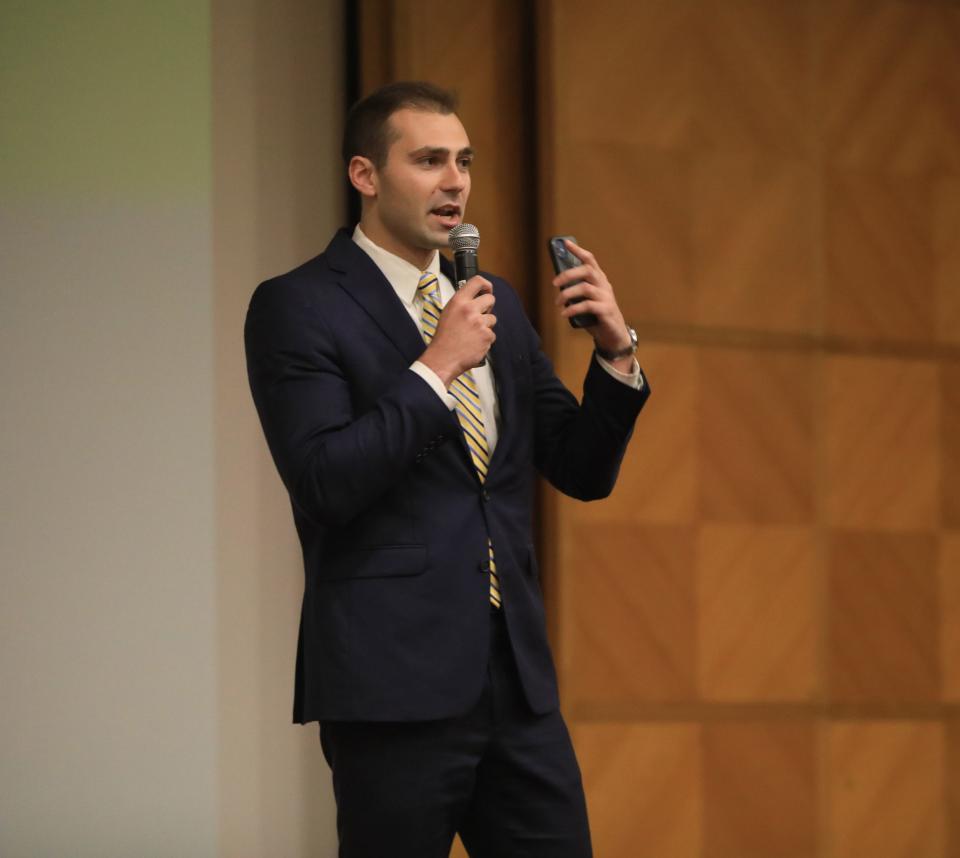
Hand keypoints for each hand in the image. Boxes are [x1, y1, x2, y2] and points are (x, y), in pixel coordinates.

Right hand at [419, 276, 495, 386]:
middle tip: (480, 316)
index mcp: (458, 302)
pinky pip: (492, 335)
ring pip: (492, 319)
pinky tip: (474, 343)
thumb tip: (476, 298)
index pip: (477, 281)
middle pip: (491, 299)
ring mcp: (479, 323)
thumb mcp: (448, 313)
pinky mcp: (486, 336)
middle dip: (488, 307)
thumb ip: (462, 304)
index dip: (486, 285)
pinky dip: (485, 340)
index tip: (487, 289)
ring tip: (472, 334)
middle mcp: (469, 309)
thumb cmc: (444, 338)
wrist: (443, 359)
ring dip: (486, 326)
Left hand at [552, 239, 632, 369]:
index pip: (590, 260)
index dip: (578, 250)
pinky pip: (587, 306)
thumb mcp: (587, 300)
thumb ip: (577, 291)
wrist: (613, 336)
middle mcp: (604, 285)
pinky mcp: (606, 311)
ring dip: (567, 294)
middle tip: (554, 283)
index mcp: (599, 280)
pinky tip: (564, 313)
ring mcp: (606, 297)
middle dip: (568, 274)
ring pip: (585, 288)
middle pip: (587, 270)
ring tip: (557, 303)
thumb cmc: (597, 317)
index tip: (566, 243)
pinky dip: (573, 309)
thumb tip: (559, 285)